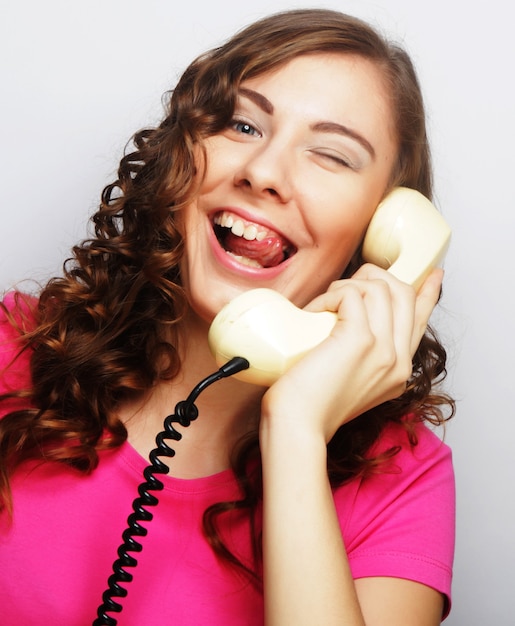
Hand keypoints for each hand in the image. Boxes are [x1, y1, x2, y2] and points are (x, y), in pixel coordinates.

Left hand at [261, 265, 442, 441]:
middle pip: (404, 293)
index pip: (421, 320)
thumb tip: (351, 314)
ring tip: (321, 307)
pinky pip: (351, 294)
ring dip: (345, 287)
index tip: (433, 275)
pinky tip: (314, 311)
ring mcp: (384, 349)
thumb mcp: (350, 379)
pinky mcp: (360, 340)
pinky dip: (329, 295)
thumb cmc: (312, 404)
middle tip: (343, 287)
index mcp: (399, 370)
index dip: (428, 293)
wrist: (298, 426)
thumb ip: (364, 354)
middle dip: (372, 277)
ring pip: (379, 287)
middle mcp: (398, 360)